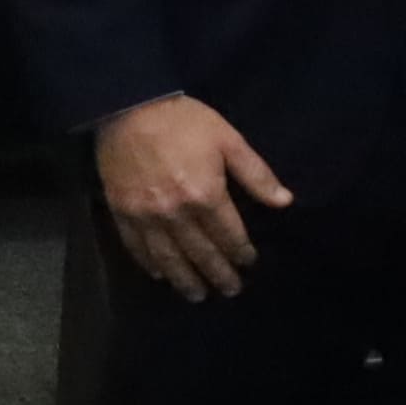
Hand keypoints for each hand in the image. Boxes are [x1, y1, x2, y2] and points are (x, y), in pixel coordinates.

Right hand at [94, 92, 291, 297]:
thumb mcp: (229, 140)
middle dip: (217, 273)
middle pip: (200, 252)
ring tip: (197, 296)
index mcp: (206, 195)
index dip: (240, 251)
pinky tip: (160, 275)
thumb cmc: (186, 122)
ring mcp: (145, 216)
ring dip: (184, 279)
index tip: (249, 263)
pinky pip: (136, 247)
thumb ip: (256, 174)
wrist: (130, 109)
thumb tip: (284, 202)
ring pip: (168, 257)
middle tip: (230, 291)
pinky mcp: (121, 213)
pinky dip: (149, 264)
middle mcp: (176, 214)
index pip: (228, 234)